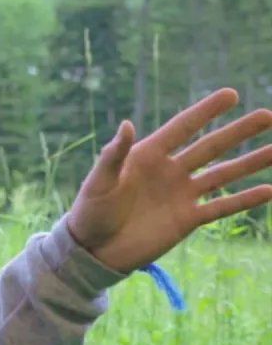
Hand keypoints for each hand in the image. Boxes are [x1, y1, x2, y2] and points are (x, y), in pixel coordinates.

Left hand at [67, 88, 271, 272]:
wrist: (93, 250)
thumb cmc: (90, 212)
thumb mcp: (98, 181)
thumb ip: (114, 155)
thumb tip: (127, 124)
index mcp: (147, 155)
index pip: (182, 128)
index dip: (205, 112)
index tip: (231, 94)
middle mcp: (170, 171)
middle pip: (210, 147)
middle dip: (239, 132)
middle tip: (268, 116)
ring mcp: (181, 195)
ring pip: (222, 175)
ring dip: (250, 163)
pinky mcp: (187, 219)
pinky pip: (220, 207)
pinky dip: (244, 200)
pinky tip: (269, 190)